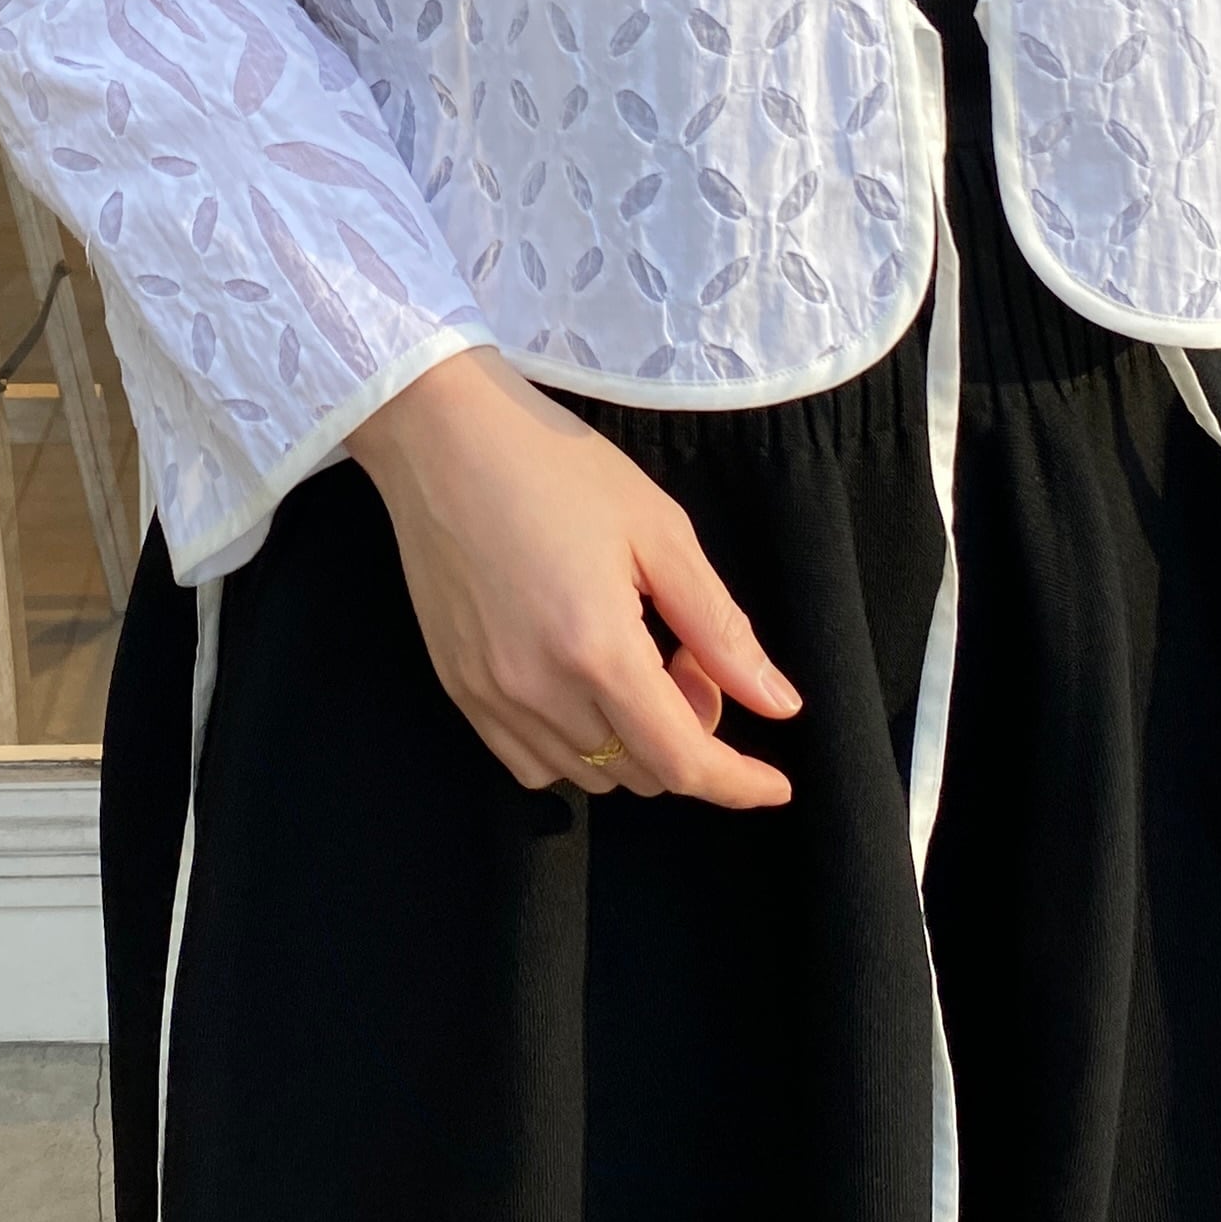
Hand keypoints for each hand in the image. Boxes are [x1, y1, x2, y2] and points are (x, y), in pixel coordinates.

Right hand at [350, 346, 802, 806]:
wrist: (441, 436)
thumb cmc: (555, 466)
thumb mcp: (659, 532)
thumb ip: (720, 629)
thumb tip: (779, 707)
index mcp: (597, 648)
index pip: (682, 761)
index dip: (737, 783)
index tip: (775, 784)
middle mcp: (538, 689)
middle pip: (641, 774)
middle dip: (686, 732)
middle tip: (684, 653)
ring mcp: (489, 696)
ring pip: (588, 776)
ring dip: (632, 742)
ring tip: (631, 656)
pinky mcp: (458, 689)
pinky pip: (530, 763)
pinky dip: (575, 749)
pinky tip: (581, 683)